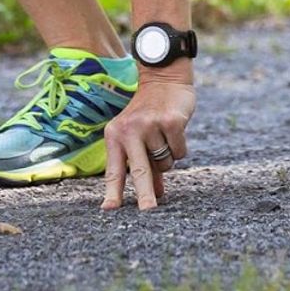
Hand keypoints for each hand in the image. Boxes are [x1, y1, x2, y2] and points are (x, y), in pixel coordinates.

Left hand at [101, 73, 194, 210]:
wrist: (164, 78)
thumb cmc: (149, 113)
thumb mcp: (139, 136)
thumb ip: (145, 165)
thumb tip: (157, 194)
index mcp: (115, 135)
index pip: (114, 169)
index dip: (113, 191)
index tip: (109, 210)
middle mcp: (130, 130)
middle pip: (139, 171)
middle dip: (144, 194)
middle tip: (148, 212)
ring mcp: (151, 125)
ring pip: (165, 163)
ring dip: (168, 157)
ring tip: (163, 137)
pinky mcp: (171, 121)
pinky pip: (179, 152)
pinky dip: (180, 147)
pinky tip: (174, 130)